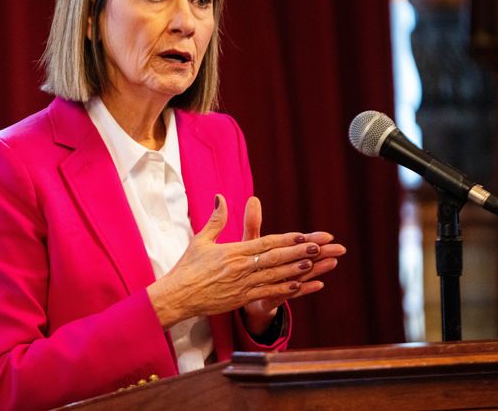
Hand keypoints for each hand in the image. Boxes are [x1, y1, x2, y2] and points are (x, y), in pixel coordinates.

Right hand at [147, 195, 332, 329]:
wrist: (177, 296)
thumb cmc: (188, 268)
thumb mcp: (201, 240)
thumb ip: (216, 220)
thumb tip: (220, 198)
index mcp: (233, 251)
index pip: (266, 242)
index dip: (288, 239)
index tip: (305, 235)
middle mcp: (241, 267)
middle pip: (276, 258)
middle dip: (300, 251)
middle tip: (321, 246)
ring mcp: (242, 285)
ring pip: (275, 275)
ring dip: (297, 269)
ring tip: (316, 262)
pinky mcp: (240, 299)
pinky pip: (267, 293)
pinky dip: (284, 290)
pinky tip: (299, 286)